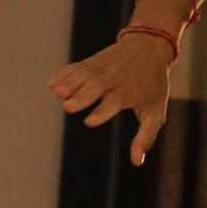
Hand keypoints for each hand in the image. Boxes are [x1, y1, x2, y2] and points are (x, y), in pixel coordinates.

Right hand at [47, 34, 173, 166]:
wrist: (150, 46)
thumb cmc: (153, 85)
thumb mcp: (156, 111)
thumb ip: (145, 136)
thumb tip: (137, 162)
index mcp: (130, 90)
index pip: (116, 101)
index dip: (103, 111)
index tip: (90, 121)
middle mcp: (115, 77)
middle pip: (97, 85)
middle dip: (83, 95)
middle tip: (68, 106)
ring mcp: (102, 68)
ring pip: (85, 74)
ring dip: (70, 82)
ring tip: (56, 92)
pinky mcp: (92, 61)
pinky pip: (77, 67)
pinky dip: (64, 74)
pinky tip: (51, 84)